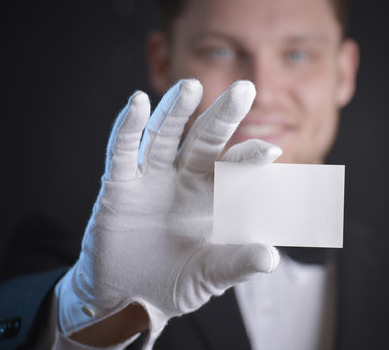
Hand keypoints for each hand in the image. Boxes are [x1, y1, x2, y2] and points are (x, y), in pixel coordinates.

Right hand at [56, 79, 280, 347]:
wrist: (127, 301)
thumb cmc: (173, 283)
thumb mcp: (208, 275)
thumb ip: (234, 263)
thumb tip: (271, 257)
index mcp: (210, 197)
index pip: (233, 170)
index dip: (249, 160)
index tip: (270, 152)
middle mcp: (183, 180)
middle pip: (203, 140)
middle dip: (222, 117)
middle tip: (245, 90)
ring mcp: (149, 180)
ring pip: (163, 137)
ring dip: (175, 111)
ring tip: (191, 87)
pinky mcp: (117, 187)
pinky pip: (121, 152)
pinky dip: (127, 129)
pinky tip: (137, 104)